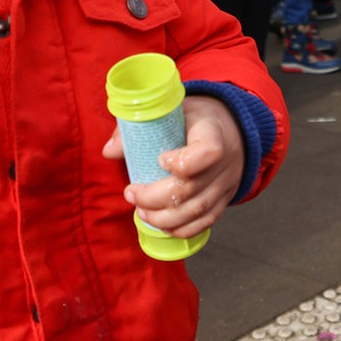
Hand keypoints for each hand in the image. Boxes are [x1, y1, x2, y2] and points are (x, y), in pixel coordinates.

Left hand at [101, 96, 244, 237]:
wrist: (231, 129)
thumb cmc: (194, 120)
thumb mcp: (171, 112)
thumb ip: (139, 126)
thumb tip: (110, 151)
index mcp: (212, 133)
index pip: (208, 152)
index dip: (183, 163)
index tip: (160, 160)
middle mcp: (224, 161)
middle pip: (192, 188)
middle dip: (154, 198)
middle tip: (132, 194)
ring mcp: (225, 184)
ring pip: (197, 210)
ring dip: (163, 218)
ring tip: (141, 211)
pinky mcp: (223, 200)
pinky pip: (205, 222)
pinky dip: (180, 229)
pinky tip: (161, 224)